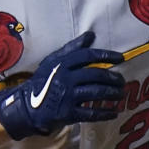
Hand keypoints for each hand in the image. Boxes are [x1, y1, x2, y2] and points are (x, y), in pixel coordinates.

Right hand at [0, 32, 124, 139]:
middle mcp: (65, 78)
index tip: (121, 58)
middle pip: (95, 75)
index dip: (106, 55)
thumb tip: (91, 35)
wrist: (26, 106)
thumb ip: (72, 48)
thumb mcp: (53, 61)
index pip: (88, 56)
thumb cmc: (43, 81)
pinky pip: (90, 113)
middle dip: (113, 78)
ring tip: (121, 95)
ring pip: (96, 93)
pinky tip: (114, 113)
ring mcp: (66, 96)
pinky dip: (105, 113)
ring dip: (112, 94)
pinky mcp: (67, 113)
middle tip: (122, 81)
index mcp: (62, 63)